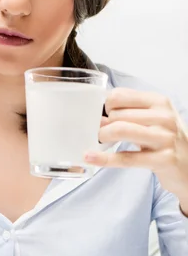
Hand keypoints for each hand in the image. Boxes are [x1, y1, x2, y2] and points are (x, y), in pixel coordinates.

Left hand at [84, 88, 187, 210]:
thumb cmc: (165, 141)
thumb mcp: (153, 119)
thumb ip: (130, 112)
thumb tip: (98, 115)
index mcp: (160, 102)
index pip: (120, 96)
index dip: (106, 106)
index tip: (105, 115)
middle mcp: (165, 117)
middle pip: (117, 114)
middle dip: (103, 124)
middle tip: (100, 133)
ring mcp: (166, 138)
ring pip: (121, 130)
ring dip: (103, 136)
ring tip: (98, 141)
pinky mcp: (164, 159)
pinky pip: (126, 158)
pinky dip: (104, 159)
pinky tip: (90, 157)